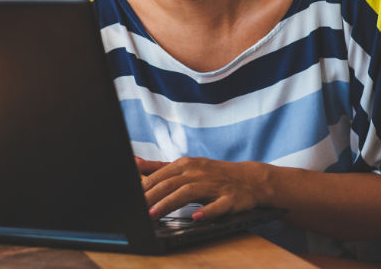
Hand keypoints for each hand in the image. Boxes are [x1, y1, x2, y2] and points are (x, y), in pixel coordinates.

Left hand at [138, 156, 269, 220]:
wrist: (250, 179)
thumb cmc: (213, 174)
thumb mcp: (186, 166)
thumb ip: (159, 167)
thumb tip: (134, 162)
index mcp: (186, 165)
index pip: (160, 175)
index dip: (144, 187)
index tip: (129, 198)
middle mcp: (199, 173)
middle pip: (170, 183)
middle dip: (151, 196)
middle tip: (135, 209)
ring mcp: (214, 185)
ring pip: (188, 192)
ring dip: (169, 203)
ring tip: (153, 214)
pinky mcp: (230, 199)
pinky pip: (218, 205)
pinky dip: (207, 212)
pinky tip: (196, 218)